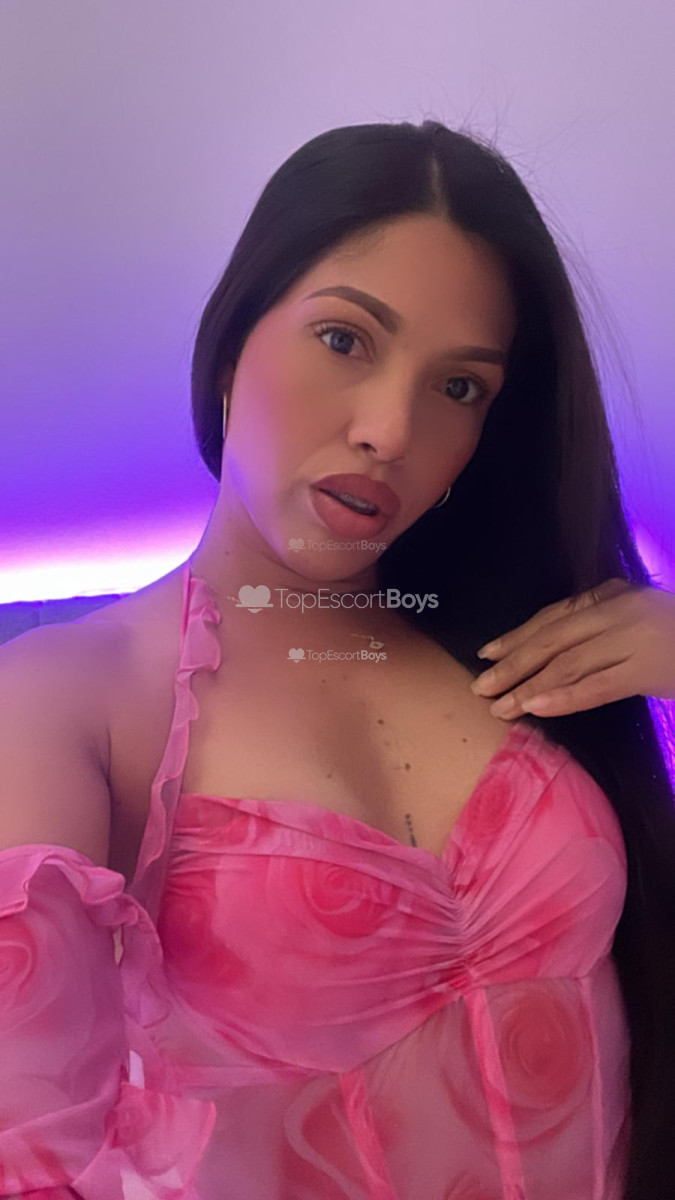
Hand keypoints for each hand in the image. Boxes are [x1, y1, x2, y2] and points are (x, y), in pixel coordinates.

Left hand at [469, 577, 674, 718]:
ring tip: (500, 706)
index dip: (518, 635)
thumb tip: (556, 650)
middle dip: (512, 663)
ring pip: (567, 663)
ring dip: (528, 686)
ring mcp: (634, 637)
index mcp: (615, 595)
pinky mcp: (648, 669)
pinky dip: (562, 697)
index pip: (555, 617)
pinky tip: (536, 707)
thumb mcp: (641, 619)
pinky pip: (596, 686)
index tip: (487, 654)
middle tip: (480, 685)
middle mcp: (620, 610)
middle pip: (552, 638)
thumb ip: (605, 624)